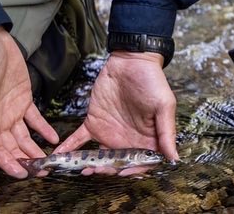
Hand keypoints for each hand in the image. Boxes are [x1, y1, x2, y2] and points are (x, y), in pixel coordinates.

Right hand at [0, 26, 58, 177]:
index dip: (8, 163)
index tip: (21, 174)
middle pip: (12, 148)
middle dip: (26, 162)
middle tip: (42, 172)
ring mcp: (11, 112)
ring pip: (24, 138)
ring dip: (35, 150)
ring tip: (50, 161)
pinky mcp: (23, 101)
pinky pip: (35, 120)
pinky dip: (43, 130)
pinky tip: (54, 139)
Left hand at [53, 51, 178, 171]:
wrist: (132, 60)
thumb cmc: (153, 81)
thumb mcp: (164, 105)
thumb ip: (166, 133)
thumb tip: (173, 159)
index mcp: (146, 139)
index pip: (140, 163)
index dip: (132, 171)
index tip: (123, 173)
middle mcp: (127, 140)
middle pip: (116, 163)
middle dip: (107, 170)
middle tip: (96, 171)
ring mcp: (109, 132)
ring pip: (98, 156)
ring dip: (89, 165)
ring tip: (81, 169)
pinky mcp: (94, 122)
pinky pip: (80, 139)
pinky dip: (69, 148)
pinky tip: (59, 156)